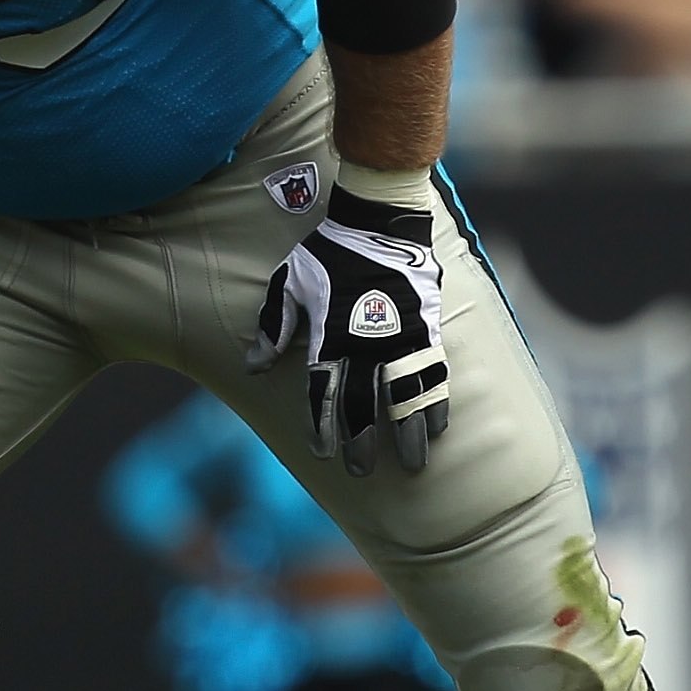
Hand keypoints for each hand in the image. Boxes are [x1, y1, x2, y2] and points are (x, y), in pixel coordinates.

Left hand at [247, 183, 448, 473]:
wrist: (380, 219)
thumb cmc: (330, 251)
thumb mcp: (291, 281)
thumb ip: (274, 325)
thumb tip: (253, 366)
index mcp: (330, 335)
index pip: (323, 392)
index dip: (322, 424)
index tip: (323, 452)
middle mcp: (366, 343)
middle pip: (363, 404)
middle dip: (360, 441)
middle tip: (359, 471)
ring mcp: (400, 339)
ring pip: (406, 398)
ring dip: (407, 435)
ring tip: (410, 465)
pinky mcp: (427, 330)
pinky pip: (435, 376)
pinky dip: (437, 403)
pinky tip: (437, 428)